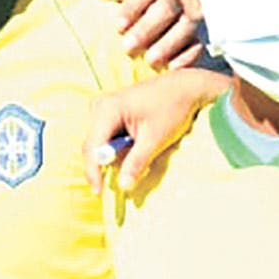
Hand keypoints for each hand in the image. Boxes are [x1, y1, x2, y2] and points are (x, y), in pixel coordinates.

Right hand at [83, 66, 227, 189]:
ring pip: (98, 141)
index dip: (93, 171)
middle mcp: (100, 105)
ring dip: (111, 156)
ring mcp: (104, 106)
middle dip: (102, 165)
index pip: (92, 146)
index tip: (99, 192)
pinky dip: (116, 147)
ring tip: (134, 159)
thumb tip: (123, 187)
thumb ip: (136, 162)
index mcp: (108, 109)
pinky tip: (133, 148)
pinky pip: (105, 135)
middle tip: (115, 183)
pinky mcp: (111, 110)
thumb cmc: (173, 108)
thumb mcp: (155, 139)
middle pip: (92, 144)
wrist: (186, 86)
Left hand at [87, 0, 201, 69]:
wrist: (127, 19)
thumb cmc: (112, 3)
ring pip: (187, 25)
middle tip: (128, 47)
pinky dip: (188, 56)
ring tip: (150, 61)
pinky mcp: (195, 38)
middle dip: (149, 27)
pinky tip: (173, 68)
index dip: (134, 6)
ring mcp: (188, 16)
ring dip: (170, 43)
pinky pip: (198, 45)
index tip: (118, 26)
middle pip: (169, 6)